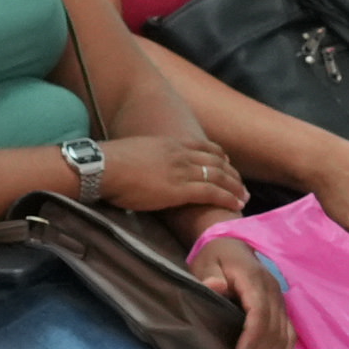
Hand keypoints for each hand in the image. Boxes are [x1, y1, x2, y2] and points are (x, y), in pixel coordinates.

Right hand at [93, 134, 246, 216]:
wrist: (103, 166)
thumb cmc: (111, 164)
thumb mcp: (136, 153)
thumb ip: (148, 159)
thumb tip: (145, 168)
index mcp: (170, 143)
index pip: (204, 147)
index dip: (220, 156)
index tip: (227, 164)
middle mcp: (181, 154)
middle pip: (217, 161)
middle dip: (232, 174)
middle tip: (242, 185)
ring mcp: (182, 171)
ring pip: (219, 177)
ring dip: (235, 188)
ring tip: (244, 197)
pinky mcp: (180, 189)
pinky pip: (212, 193)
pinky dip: (227, 198)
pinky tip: (236, 205)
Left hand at [186, 233, 301, 348]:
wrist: (233, 247)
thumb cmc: (216, 258)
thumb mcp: (206, 263)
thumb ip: (209, 276)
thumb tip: (215, 287)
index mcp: (254, 279)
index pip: (260, 312)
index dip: (252, 337)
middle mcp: (273, 291)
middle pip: (273, 329)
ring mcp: (281, 302)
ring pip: (284, 336)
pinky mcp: (282, 310)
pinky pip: (290, 336)